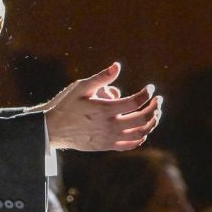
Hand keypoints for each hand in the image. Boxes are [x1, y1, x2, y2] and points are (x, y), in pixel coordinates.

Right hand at [43, 62, 162, 151]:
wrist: (53, 129)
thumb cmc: (66, 104)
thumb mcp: (81, 87)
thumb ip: (102, 77)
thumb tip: (117, 66)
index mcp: (105, 109)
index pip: (135, 101)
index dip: (146, 94)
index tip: (150, 88)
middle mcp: (109, 125)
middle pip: (142, 118)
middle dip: (154, 108)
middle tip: (158, 100)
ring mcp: (109, 138)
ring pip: (140, 133)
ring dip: (151, 123)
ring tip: (155, 114)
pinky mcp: (106, 146)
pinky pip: (130, 144)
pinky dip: (140, 137)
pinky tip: (143, 129)